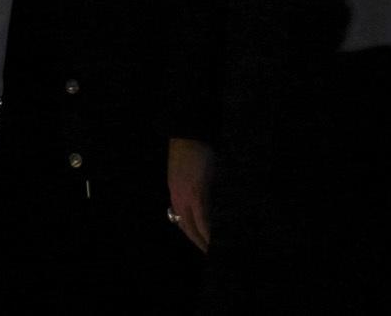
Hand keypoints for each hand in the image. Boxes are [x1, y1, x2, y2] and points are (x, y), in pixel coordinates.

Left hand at [168, 137, 213, 252]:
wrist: (188, 135)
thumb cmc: (191, 153)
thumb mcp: (188, 176)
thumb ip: (194, 191)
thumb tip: (206, 204)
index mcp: (175, 194)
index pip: (182, 221)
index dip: (193, 235)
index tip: (203, 246)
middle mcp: (177, 197)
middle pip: (187, 227)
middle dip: (199, 243)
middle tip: (212, 254)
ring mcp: (185, 196)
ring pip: (194, 226)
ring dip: (205, 241)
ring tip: (215, 252)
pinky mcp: (196, 192)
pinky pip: (202, 218)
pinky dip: (208, 231)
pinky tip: (214, 240)